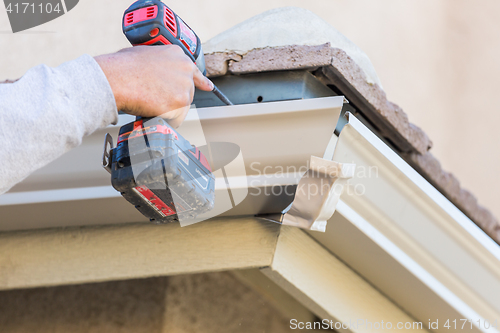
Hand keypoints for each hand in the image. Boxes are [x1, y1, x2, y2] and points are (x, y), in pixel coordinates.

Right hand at [95, 45, 213, 127]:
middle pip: (187, 92)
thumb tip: (156, 74)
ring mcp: (184, 85)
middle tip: (156, 99)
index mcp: (177, 54)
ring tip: (150, 103)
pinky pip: (177, 118)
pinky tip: (154, 113)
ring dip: (170, 110)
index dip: (200, 81)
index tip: (208, 87)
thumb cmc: (123, 67)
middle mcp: (185, 68)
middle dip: (174, 99)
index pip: (194, 71)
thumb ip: (159, 64)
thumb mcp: (145, 55)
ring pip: (182, 107)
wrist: (116, 78)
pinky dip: (167, 120)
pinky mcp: (180, 102)